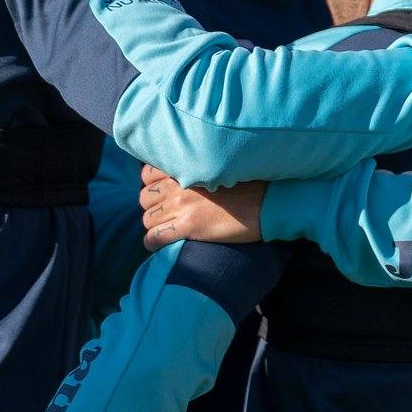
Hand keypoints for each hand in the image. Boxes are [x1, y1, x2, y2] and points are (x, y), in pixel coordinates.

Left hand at [140, 165, 263, 250]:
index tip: (161, 193)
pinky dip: (152, 242)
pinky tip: (156, 245)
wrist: (266, 203)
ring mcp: (182, 206)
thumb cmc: (248, 185)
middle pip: (145, 198)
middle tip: (165, 213)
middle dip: (152, 206)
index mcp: (186, 167)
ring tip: (165, 229)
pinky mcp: (188, 226)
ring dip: (153, 224)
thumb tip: (181, 178)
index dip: (151, 185)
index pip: (147, 174)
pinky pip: (155, 236)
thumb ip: (195, 170)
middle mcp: (179, 184)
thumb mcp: (218, 168)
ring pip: (148, 218)